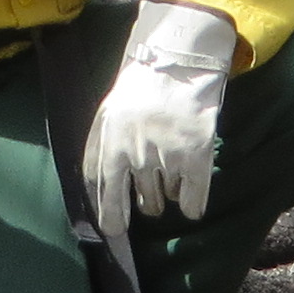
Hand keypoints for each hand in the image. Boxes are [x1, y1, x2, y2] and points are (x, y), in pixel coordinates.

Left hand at [84, 0, 235, 235]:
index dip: (111, 218)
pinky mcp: (196, 158)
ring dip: (169, 192)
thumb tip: (97, 194)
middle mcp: (137, 155)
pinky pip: (192, 202)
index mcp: (110, 144)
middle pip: (142, 202)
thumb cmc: (140, 89)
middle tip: (151, 191)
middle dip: (146, 203)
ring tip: (173, 166)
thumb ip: (99, 151)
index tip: (116, 231)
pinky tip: (191, 201)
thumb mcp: (107, 115)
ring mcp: (167, 157)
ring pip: (166, 199)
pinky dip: (191, 205)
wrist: (179, 62)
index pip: (105, 194)